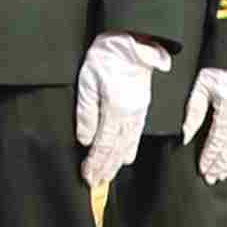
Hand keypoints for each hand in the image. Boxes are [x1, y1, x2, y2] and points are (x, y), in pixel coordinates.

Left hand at [71, 32, 167, 190]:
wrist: (129, 43)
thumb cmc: (104, 58)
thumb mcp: (87, 82)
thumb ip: (86, 112)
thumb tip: (85, 139)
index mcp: (116, 109)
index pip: (104, 145)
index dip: (96, 163)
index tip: (88, 177)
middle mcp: (130, 114)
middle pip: (117, 149)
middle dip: (106, 168)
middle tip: (95, 184)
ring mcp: (139, 111)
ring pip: (129, 144)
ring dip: (118, 162)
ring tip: (108, 176)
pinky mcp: (142, 106)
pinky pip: (137, 134)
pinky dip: (130, 149)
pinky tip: (127, 157)